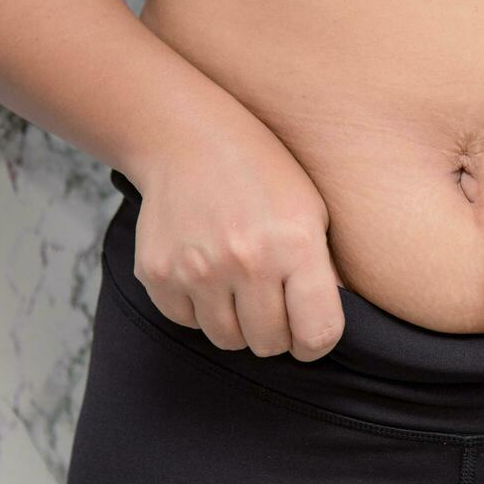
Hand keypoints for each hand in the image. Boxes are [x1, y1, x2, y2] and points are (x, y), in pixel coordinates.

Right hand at [122, 103, 344, 361]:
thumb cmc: (262, 174)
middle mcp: (246, 261)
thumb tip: (325, 327)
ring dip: (236, 323)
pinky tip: (206, 273)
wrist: (188, 138)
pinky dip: (198, 309)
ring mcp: (197, 269)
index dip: (316, 343)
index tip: (309, 333)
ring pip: (227, 340)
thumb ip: (323, 272)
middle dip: (275, 332)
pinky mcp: (158, 273)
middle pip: (269, 344)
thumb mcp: (312, 211)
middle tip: (271, 302)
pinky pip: (187, 321)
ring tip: (238, 284)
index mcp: (295, 245)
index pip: (317, 335)